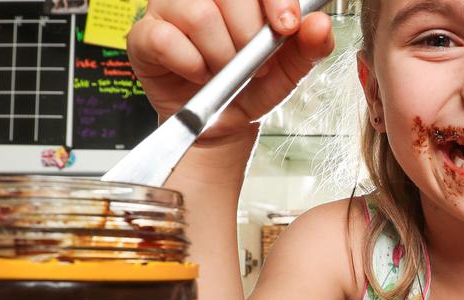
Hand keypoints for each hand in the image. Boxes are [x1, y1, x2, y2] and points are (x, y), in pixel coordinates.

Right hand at [127, 0, 334, 140]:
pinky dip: (190, 64)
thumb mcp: (289, 70)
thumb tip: (319, 25)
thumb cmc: (251, 86)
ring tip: (225, 72)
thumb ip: (308, 47)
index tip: (286, 26)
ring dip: (221, 54)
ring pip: (199, 14)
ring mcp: (168, 7)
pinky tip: (199, 74)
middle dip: (249, 36)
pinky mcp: (144, 34)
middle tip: (255, 65)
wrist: (222, 123)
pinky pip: (166, 39)